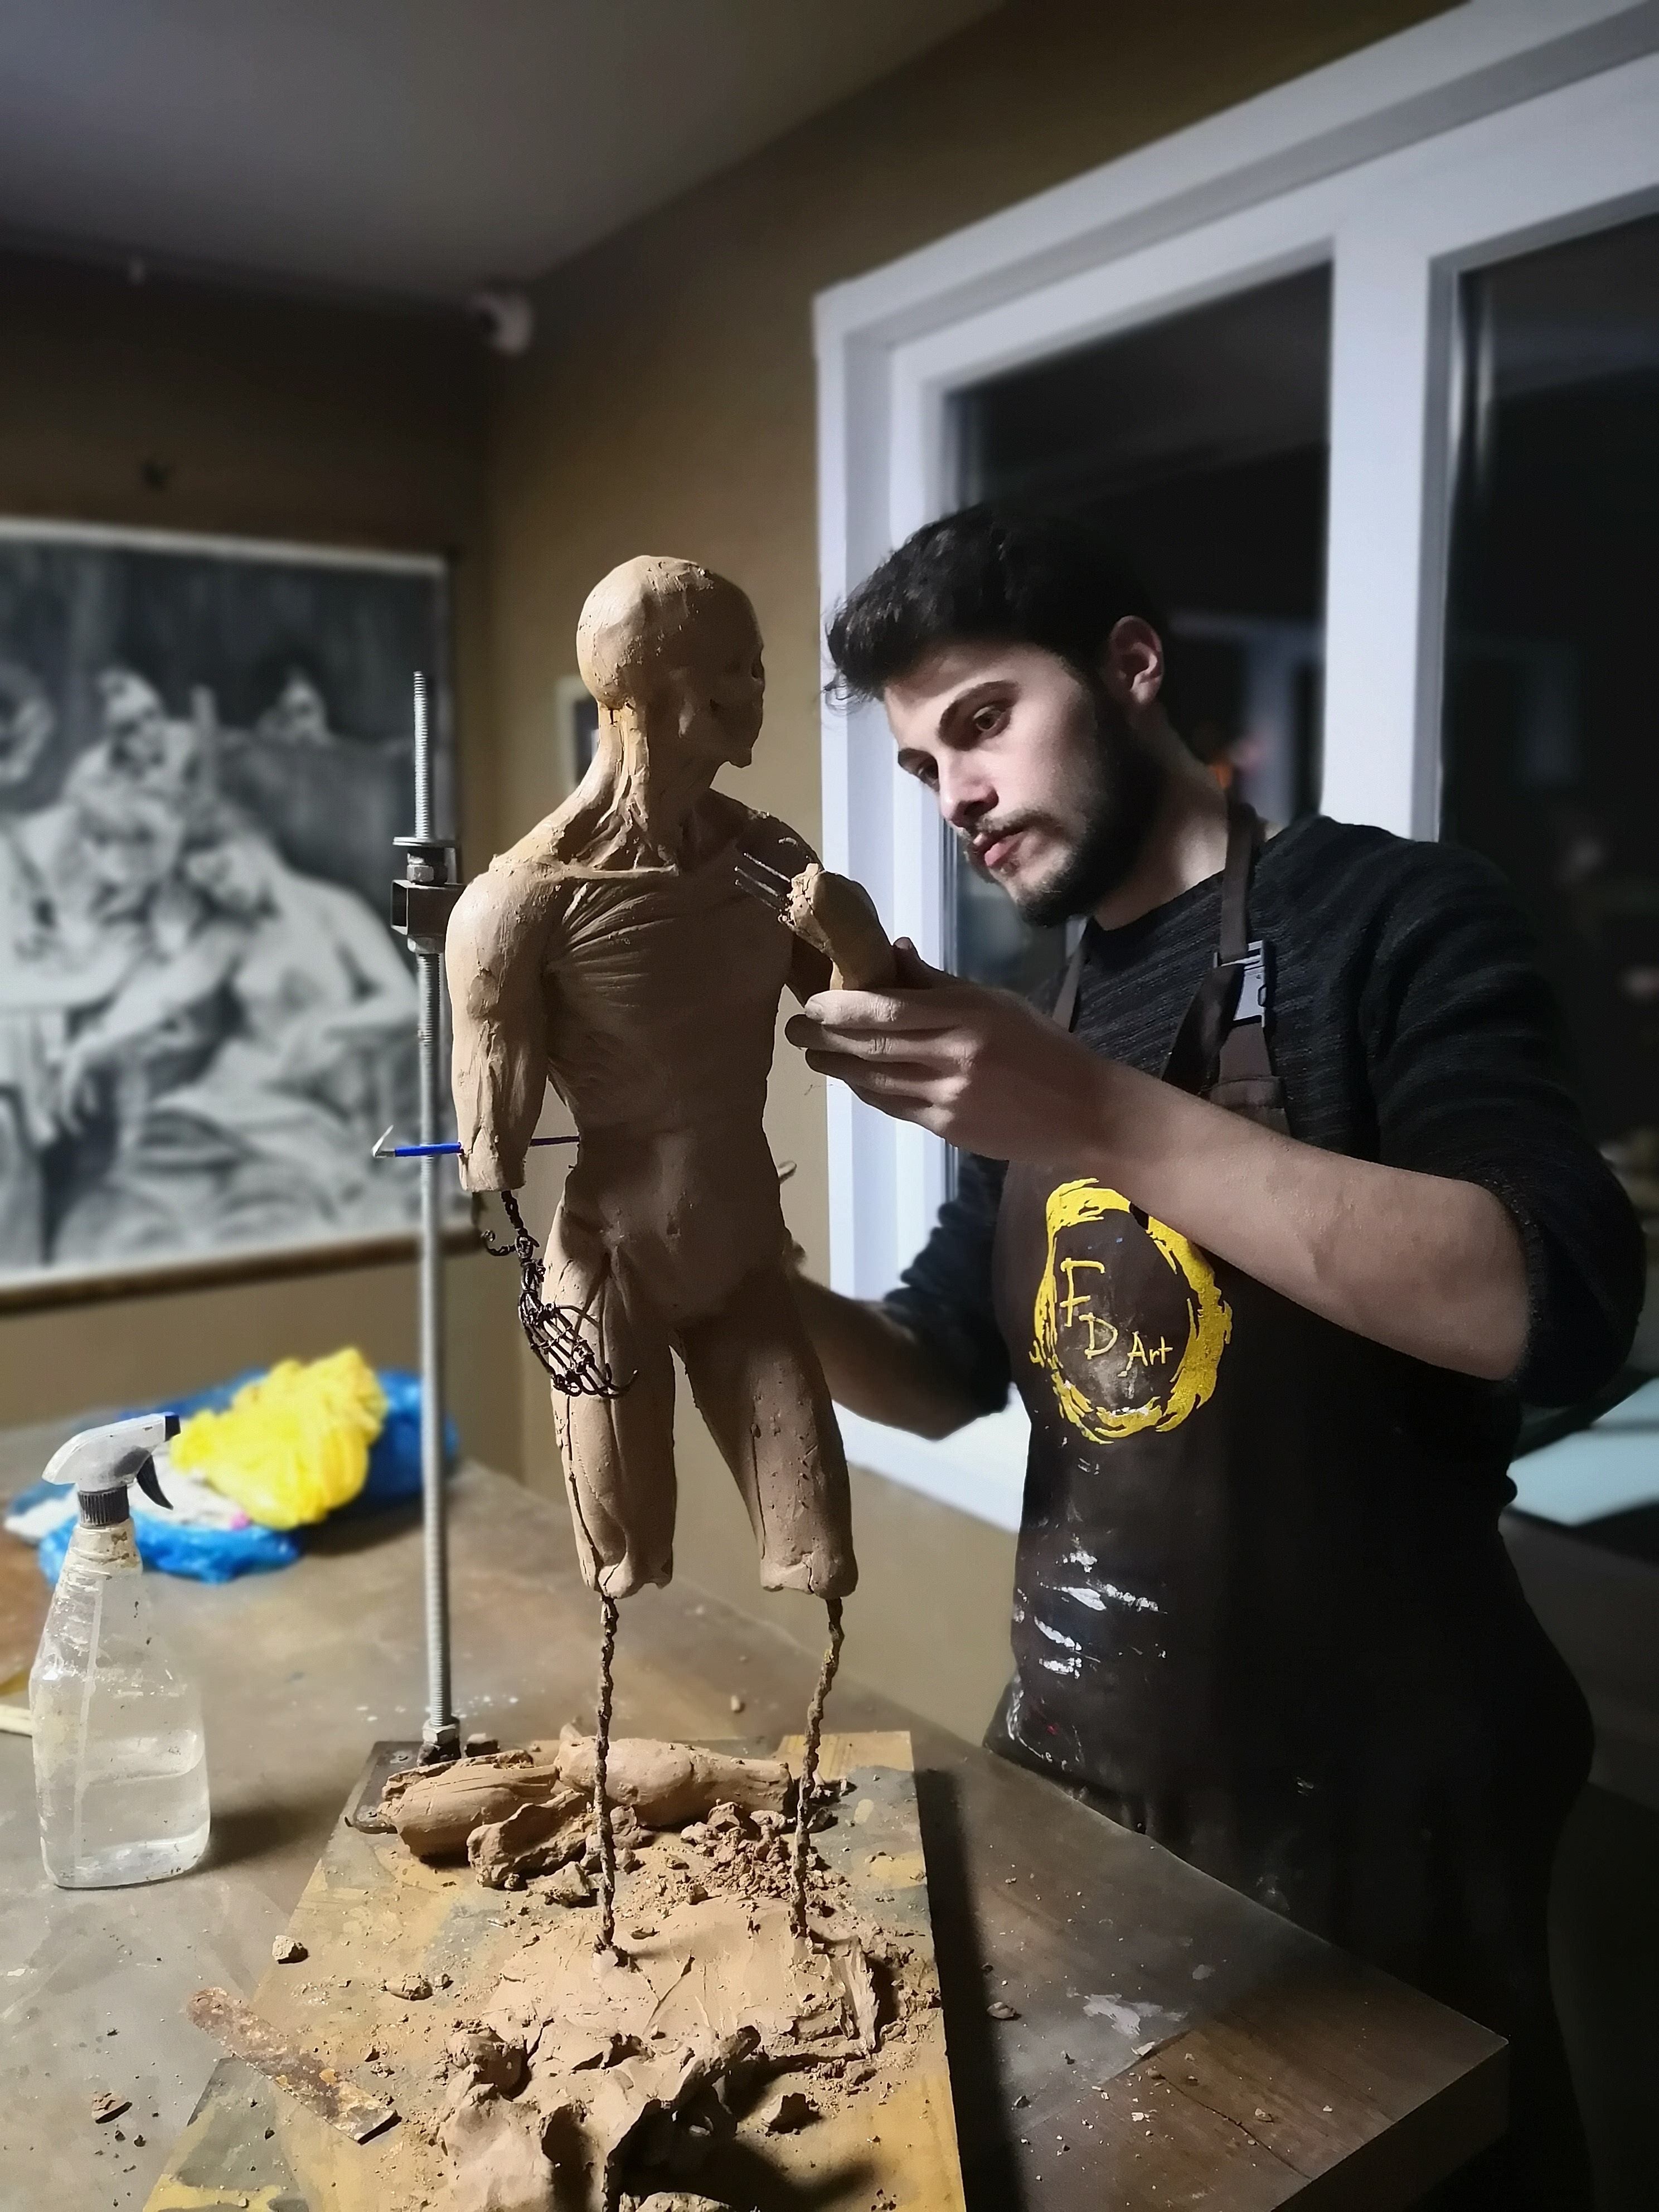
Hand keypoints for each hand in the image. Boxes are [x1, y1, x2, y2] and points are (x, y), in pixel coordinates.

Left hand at [784, 940, 1111, 1164]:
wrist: (1083, 1110)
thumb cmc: (1040, 1046)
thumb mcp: (997, 1002)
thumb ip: (940, 983)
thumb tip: (891, 953)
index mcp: (967, 1016)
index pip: (888, 1009)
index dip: (841, 1008)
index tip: (811, 1002)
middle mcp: (953, 1056)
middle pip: (872, 1047)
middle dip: (824, 1039)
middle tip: (793, 1030)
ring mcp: (948, 1097)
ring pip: (875, 1080)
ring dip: (836, 1068)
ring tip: (811, 1056)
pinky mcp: (947, 1128)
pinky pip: (893, 1106)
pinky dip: (866, 1092)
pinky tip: (850, 1081)